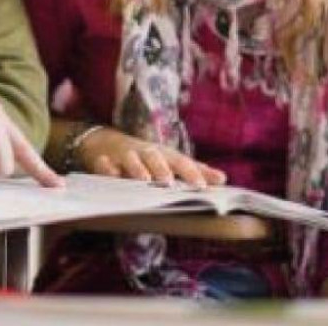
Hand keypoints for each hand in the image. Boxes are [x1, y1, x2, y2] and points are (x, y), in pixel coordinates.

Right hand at [77, 127, 226, 187]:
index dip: (192, 172)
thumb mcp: (169, 160)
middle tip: (171, 183)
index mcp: (164, 154)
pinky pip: (104, 165)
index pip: (181, 162)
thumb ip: (195, 169)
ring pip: (132, 159)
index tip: (205, 185)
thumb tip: (223, 178)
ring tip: (145, 180)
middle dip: (164, 169)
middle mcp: (146, 153)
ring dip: (138, 168)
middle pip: (157, 158)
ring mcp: (125, 155)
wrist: (106, 142)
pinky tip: (112, 175)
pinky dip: (107, 168)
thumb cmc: (146, 156)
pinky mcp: (104, 161)